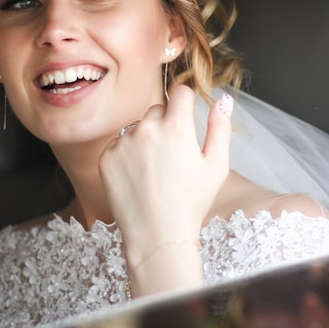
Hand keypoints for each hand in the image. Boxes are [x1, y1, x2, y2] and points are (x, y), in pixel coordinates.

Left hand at [99, 85, 233, 257]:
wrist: (157, 235)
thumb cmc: (191, 203)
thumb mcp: (217, 166)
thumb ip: (220, 127)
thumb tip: (222, 100)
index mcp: (176, 127)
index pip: (180, 92)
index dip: (186, 103)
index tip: (186, 118)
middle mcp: (146, 129)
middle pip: (157, 109)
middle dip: (166, 124)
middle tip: (173, 155)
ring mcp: (123, 143)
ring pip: (137, 127)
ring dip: (145, 139)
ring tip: (155, 171)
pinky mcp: (106, 158)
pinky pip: (118, 144)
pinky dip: (127, 155)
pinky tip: (138, 178)